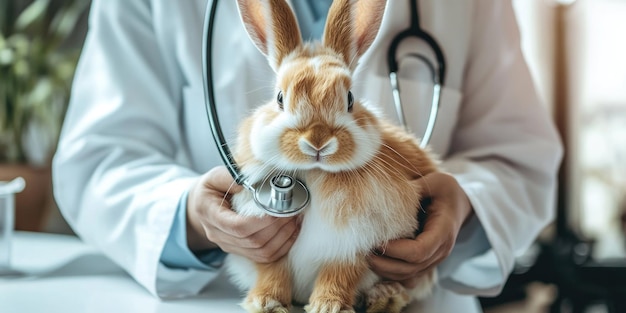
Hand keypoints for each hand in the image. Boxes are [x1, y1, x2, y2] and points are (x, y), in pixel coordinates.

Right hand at [186, 166, 300, 262]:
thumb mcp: (214, 177)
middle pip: (252, 241)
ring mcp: (229, 246)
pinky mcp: (239, 251)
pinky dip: (281, 247)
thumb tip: (249, 181)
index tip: (278, 210)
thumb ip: (230, 177)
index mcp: (210, 215)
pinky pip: (263, 256)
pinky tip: (291, 233)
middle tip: (292, 212)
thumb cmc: (209, 190)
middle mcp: (218, 235)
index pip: (238, 226)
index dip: (261, 222)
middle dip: (277, 228)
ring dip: (282, 238)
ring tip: (294, 221)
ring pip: (260, 252)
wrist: (200, 206)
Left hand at [368, 172, 471, 287]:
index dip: (396, 250)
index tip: (377, 241)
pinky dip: (392, 275)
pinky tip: (379, 263)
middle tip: (366, 251)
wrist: (459, 205)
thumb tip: (390, 192)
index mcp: (443, 232)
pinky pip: (409, 278)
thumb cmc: (445, 191)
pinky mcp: (426, 264)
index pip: (419, 251)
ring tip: (368, 256)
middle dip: (385, 263)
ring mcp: (434, 260)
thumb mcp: (435, 182)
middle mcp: (440, 251)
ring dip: (386, 271)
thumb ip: (416, 188)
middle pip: (411, 268)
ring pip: (408, 277)